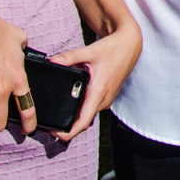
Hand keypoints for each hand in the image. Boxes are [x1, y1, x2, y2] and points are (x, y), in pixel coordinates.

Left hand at [47, 24, 142, 140]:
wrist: (130, 46)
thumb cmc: (112, 49)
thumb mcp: (90, 51)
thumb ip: (69, 57)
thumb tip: (52, 61)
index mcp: (98, 92)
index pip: (83, 122)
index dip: (68, 132)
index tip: (54, 133)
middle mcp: (103, 100)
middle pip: (83, 122)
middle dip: (67, 126)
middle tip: (49, 122)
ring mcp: (106, 100)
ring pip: (88, 115)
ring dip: (75, 117)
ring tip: (58, 111)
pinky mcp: (107, 97)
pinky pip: (92, 108)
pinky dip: (82, 108)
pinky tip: (73, 100)